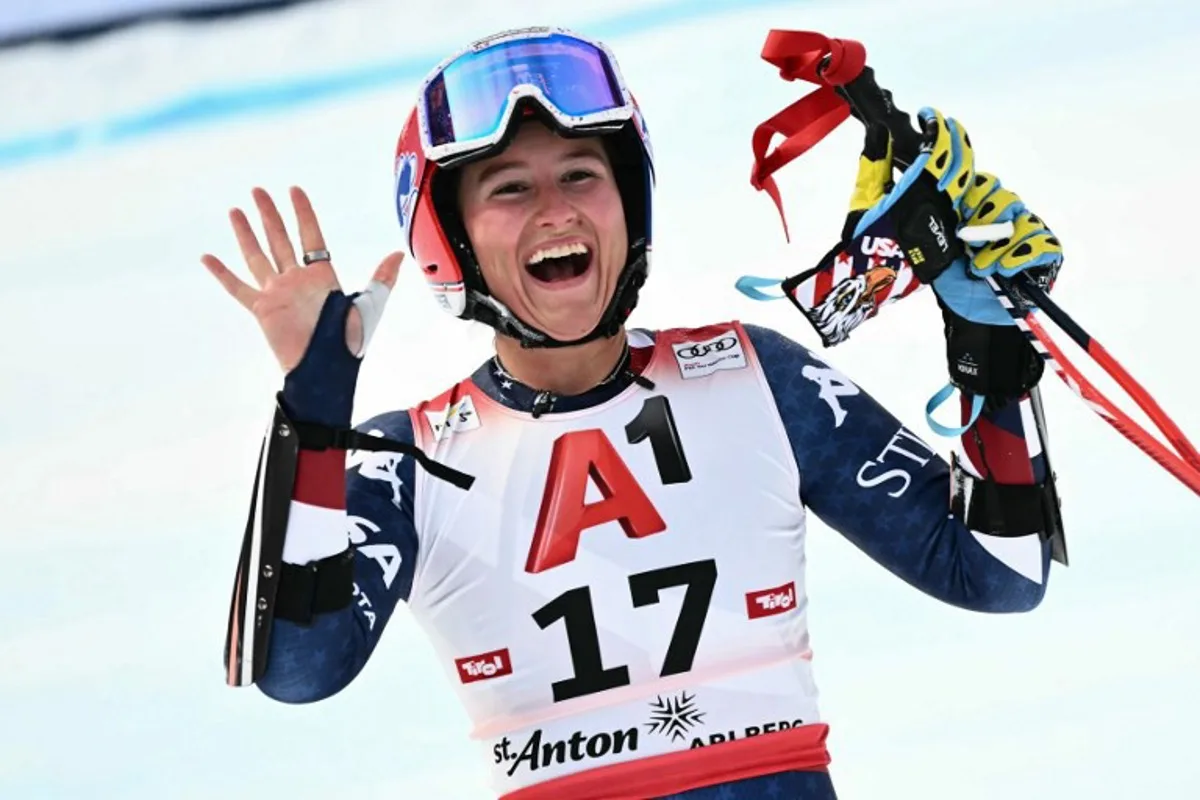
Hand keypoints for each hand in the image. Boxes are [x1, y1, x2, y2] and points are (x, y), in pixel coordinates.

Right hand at [201, 186, 402, 373]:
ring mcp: (277, 293)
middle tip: (258, 190)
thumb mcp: (370, 307)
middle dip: (269, 214)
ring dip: (246, 233)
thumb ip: (382, 279)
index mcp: (322, 276)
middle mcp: (297, 280)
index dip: (303, 212)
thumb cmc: (349, 343)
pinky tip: (208, 257)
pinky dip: (222, 273)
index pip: (310, 235)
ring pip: (257, 256)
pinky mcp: (262, 309)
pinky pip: (237, 288)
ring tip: (235, 211)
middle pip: (279, 239)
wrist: (325, 370)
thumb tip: (400, 253)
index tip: (294, 190)